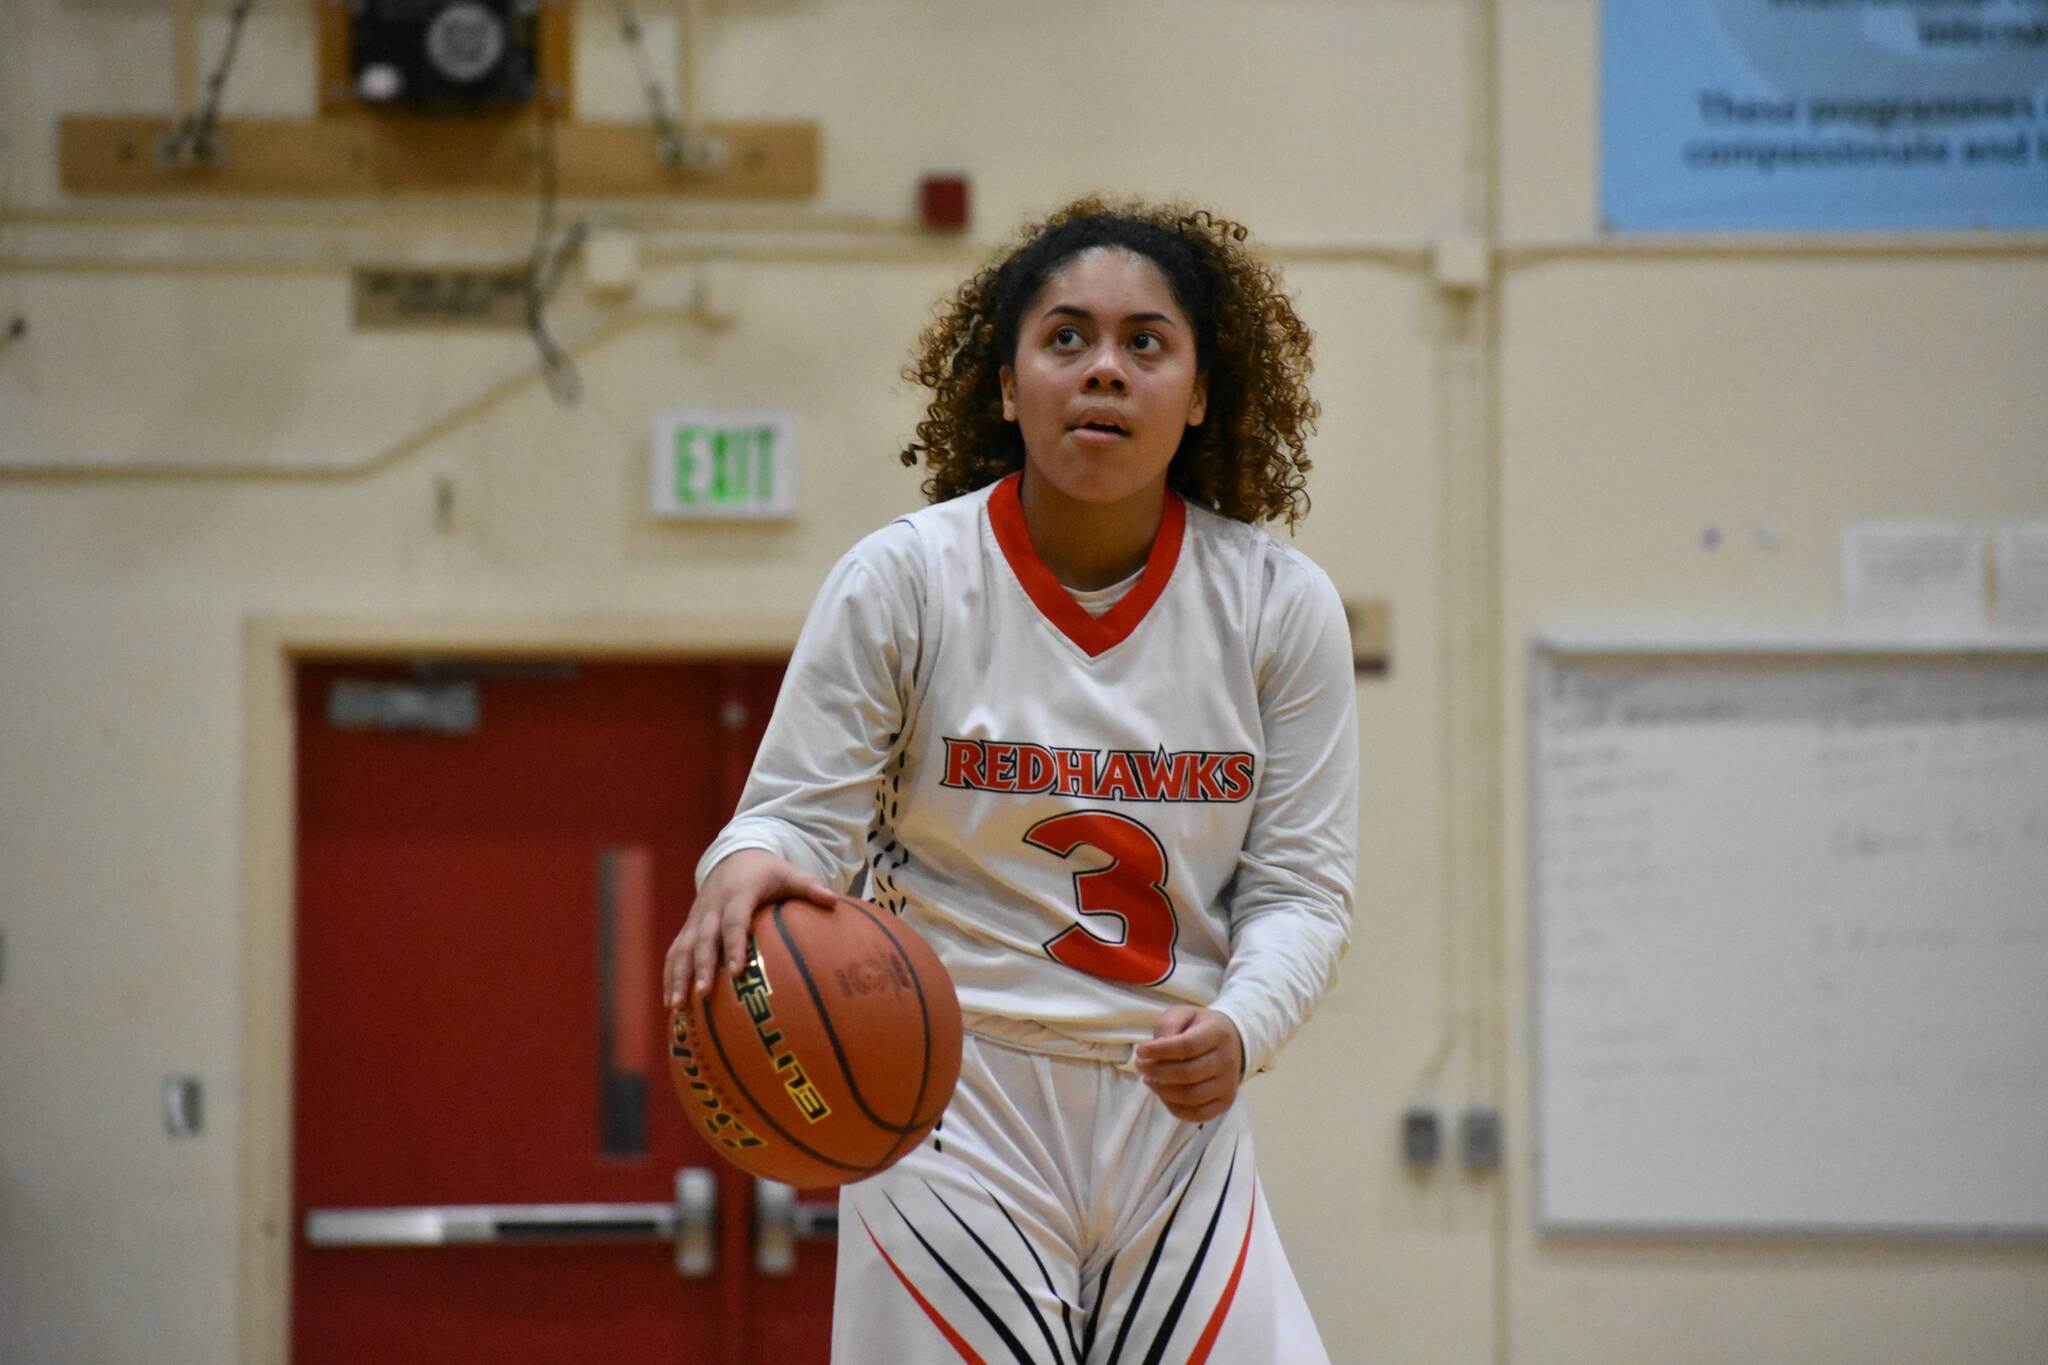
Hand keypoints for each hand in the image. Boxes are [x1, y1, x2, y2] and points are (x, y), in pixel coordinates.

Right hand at [663, 849, 837, 1007]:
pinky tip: (672, 1002)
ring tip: (677, 1005)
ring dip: (678, 976)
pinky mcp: (688, 928)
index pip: (734, 922)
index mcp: (737, 894)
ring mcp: (697, 919)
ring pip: (682, 949)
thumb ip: (810, 887)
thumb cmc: (767, 872)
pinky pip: (674, 952)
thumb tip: (834, 901)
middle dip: (700, 967)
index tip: (735, 971)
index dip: (733, 945)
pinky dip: (670, 976)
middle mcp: (712, 907)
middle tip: (703, 994)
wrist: (733, 856)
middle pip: (702, 939)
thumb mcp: (789, 874)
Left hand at [1133, 1005, 1244, 1122]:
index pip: (1187, 1046)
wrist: (1232, 1042)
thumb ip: (1169, 1024)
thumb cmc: (1201, 1027)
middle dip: (1157, 1071)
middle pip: (1188, 1073)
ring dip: (1162, 1091)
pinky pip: (1198, 1114)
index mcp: (1218, 1034)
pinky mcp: (1225, 1102)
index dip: (1160, 1051)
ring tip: (1149, 1079)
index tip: (1140, 1051)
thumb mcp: (1184, 1014)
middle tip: (1141, 1065)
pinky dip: (1175, 1108)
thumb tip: (1158, 1045)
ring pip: (1191, 1096)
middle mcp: (1227, 1061)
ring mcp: (1228, 1084)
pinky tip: (1163, 1094)